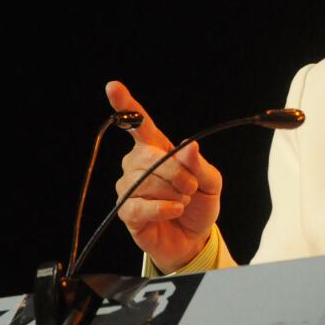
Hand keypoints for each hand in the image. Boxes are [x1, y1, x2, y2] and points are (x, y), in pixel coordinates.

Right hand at [104, 81, 221, 271]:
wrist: (195, 238)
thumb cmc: (200, 203)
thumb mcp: (211, 182)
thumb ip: (200, 165)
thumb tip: (189, 146)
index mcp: (158, 149)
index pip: (139, 125)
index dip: (126, 105)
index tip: (113, 87)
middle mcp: (138, 164)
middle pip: (148, 156)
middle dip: (176, 172)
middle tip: (191, 186)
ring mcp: (129, 187)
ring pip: (145, 182)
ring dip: (173, 193)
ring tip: (182, 201)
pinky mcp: (126, 211)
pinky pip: (140, 205)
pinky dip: (163, 208)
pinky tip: (175, 210)